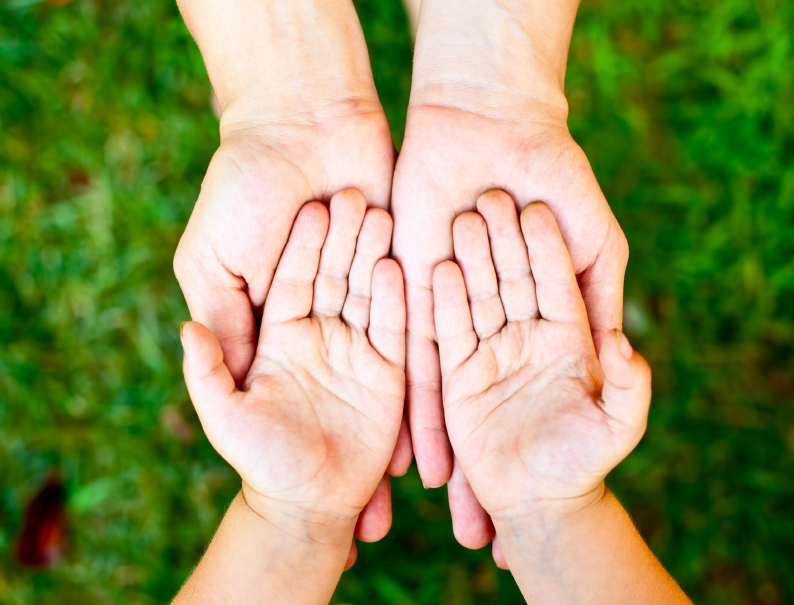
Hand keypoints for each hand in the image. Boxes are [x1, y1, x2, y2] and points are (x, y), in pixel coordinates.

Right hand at [174, 0, 413, 546]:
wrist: (298, 118)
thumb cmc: (243, 190)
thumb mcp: (213, 263)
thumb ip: (219, 322)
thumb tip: (210, 374)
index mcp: (276, 321)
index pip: (297, 400)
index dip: (308, 446)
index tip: (329, 502)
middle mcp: (326, 316)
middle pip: (350, 391)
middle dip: (368, 448)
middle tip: (384, 506)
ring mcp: (367, 291)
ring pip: (387, 363)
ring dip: (405, 407)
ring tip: (427, 465)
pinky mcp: (405, 260)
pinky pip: (418, 315)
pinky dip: (428, 358)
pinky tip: (444, 401)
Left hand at [392, 0, 627, 547]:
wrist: (487, 123)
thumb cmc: (554, 179)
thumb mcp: (594, 245)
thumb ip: (608, 302)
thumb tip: (622, 359)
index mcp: (539, 319)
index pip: (538, 399)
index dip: (534, 446)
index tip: (527, 504)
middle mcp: (492, 325)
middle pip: (484, 406)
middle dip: (481, 464)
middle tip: (476, 526)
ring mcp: (448, 311)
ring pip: (443, 391)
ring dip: (440, 443)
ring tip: (432, 499)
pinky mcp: (412, 290)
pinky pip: (408, 352)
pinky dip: (408, 398)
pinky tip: (403, 447)